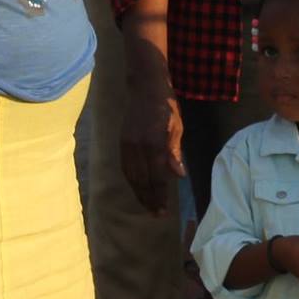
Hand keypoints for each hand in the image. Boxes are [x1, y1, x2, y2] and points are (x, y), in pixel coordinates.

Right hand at [120, 67, 185, 215]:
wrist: (143, 82)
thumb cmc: (165, 103)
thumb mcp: (176, 125)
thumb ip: (174, 152)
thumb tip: (178, 176)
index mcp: (153, 143)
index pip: (156, 177)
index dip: (159, 196)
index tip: (163, 211)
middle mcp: (136, 146)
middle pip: (141, 181)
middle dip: (148, 200)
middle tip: (156, 215)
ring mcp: (125, 143)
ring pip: (129, 176)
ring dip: (138, 193)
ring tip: (146, 205)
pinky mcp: (120, 141)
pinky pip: (123, 167)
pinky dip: (129, 180)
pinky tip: (136, 187)